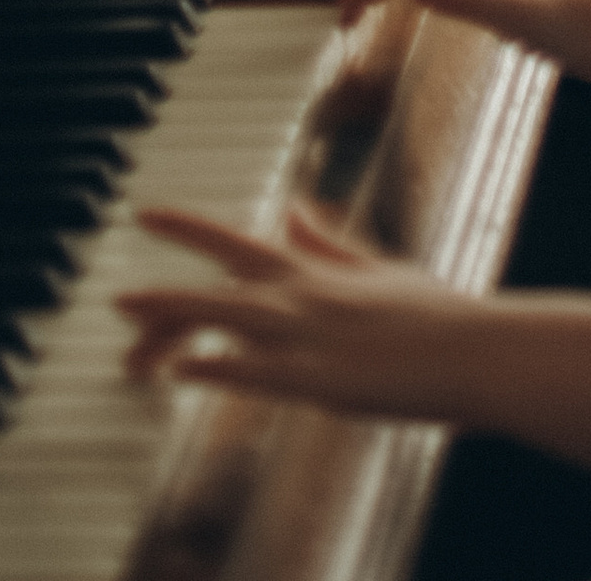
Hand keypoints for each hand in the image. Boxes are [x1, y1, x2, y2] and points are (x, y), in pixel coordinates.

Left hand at [118, 201, 487, 417]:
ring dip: (170, 328)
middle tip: (116, 303)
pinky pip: (253, 372)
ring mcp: (307, 335)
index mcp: (312, 270)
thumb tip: (292, 210)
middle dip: (160, 296)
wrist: (474, 349)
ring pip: (222, 321)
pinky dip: (214, 369)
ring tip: (128, 346)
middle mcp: (300, 296)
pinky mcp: (320, 379)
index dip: (185, 226)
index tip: (145, 215)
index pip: (233, 240)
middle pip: (213, 288)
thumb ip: (327, 244)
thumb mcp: (376, 268)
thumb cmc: (433, 314)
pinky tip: (182, 373)